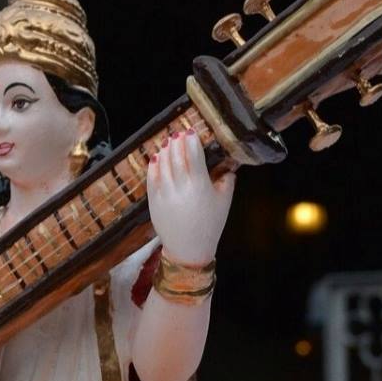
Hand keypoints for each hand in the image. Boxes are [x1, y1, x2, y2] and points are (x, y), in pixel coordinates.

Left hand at [146, 129, 234, 262]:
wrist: (189, 249)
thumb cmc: (210, 225)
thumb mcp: (225, 202)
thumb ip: (228, 181)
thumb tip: (229, 166)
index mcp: (199, 185)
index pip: (193, 155)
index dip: (191, 141)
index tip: (191, 131)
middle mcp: (180, 187)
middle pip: (175, 157)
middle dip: (176, 143)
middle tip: (178, 134)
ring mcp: (164, 193)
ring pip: (162, 165)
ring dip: (165, 151)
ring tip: (167, 142)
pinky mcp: (153, 201)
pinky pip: (151, 178)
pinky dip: (153, 166)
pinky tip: (156, 158)